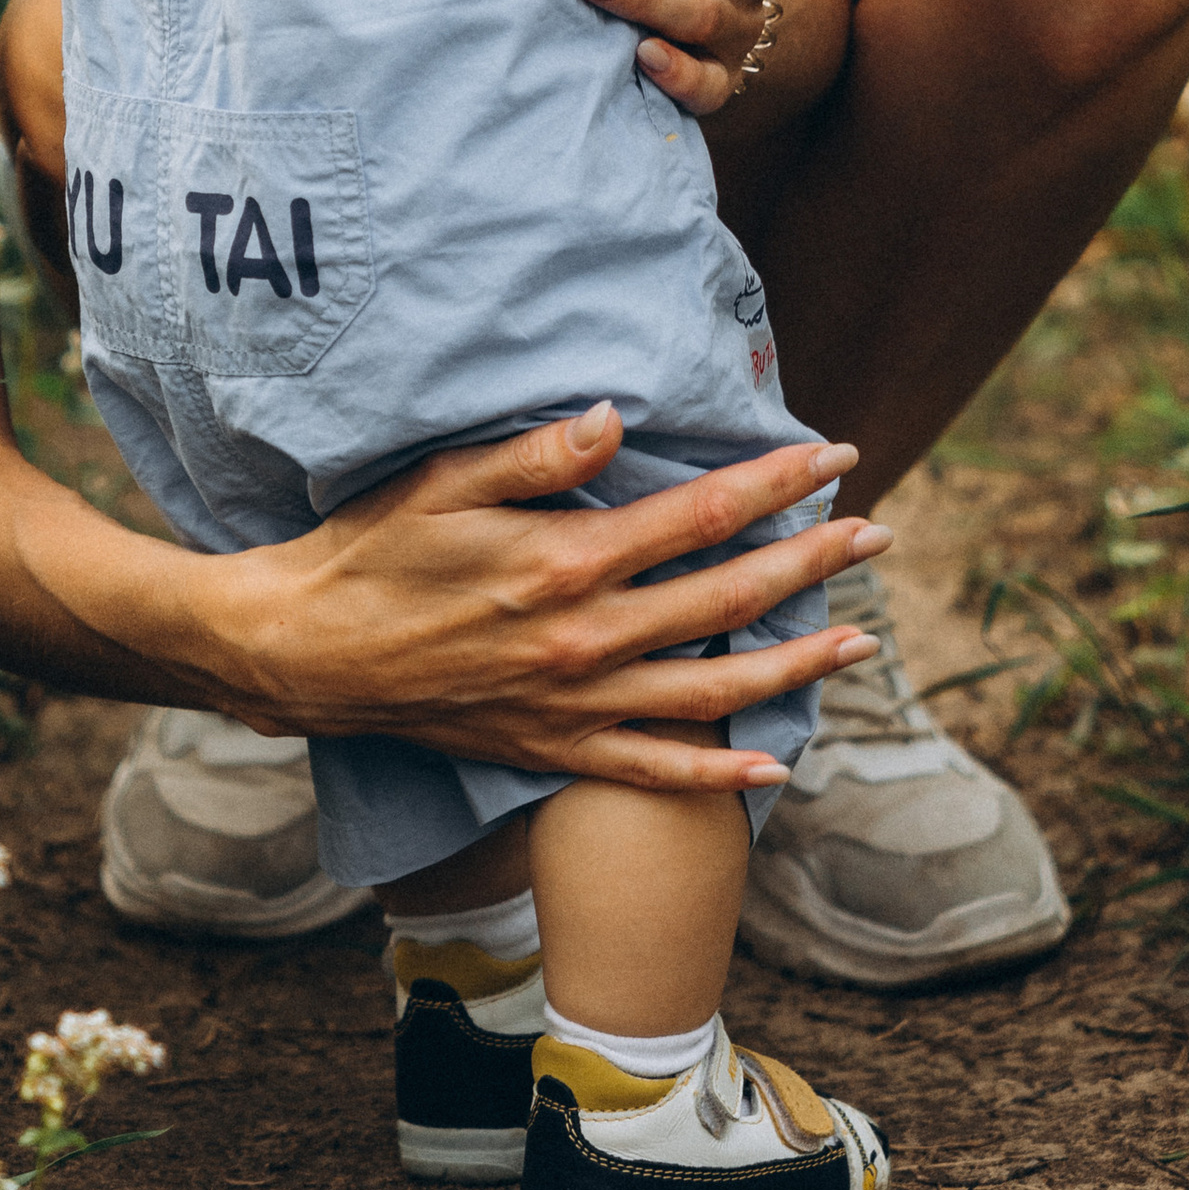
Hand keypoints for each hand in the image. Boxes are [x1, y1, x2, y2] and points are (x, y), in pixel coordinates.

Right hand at [212, 401, 887, 794]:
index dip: (775, 484)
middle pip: (727, 596)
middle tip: (877, 533)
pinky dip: (721, 773)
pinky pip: (656, 770)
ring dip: (796, 662)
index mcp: (564, 563)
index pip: (700, 516)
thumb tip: (620, 417)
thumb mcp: (444, 482)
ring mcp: (575, 704)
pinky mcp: (555, 749)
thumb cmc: (373, 551)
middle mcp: (585, 640)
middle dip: (813, 562)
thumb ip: (537, 453)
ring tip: (860, 637)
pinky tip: (776, 762)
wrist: (311, 655)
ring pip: (713, 687)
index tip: (832, 456)